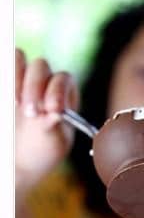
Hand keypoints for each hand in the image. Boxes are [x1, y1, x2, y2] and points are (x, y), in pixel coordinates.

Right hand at [16, 50, 76, 194]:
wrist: (19, 160)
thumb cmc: (42, 149)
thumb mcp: (53, 144)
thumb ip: (54, 128)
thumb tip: (55, 114)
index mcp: (62, 90)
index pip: (62, 79)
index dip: (57, 91)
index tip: (52, 109)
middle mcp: (42, 79)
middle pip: (40, 66)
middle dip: (34, 86)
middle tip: (30, 112)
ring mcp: (20, 79)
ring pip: (18, 58)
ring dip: (16, 77)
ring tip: (14, 104)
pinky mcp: (6, 84)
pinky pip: (4, 65)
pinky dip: (5, 78)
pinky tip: (6, 101)